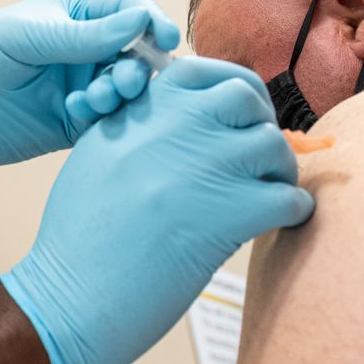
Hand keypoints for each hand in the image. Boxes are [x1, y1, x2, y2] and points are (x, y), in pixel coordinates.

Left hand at [0, 0, 179, 183]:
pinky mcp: (75, 123)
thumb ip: (82, 35)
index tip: (162, 40)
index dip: (151, 21)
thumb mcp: (22, 39)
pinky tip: (76, 113)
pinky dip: (106, 116)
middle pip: (138, 51)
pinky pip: (110, 119)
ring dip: (124, 92)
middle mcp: (85, 48)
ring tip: (97, 99)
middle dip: (140, 65)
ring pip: (129, 88)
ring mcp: (82, 85)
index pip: (130, 9)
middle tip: (122, 81)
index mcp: (74, 13)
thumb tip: (142, 19)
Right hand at [0, 57, 313, 363]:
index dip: (232, 92)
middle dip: (260, 127)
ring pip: (275, 148)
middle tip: (255, 162)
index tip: (235, 120)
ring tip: (264, 199)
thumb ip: (143, 126)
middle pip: (247, 99)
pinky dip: (292, 213)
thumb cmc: (81, 235)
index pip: (206, 72)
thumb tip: (194, 120)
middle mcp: (174, 126)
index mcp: (140, 109)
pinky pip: (290, 198)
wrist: (72, 292)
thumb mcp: (100, 155)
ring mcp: (205, 166)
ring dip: (278, 174)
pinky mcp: (230, 213)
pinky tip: (274, 226)